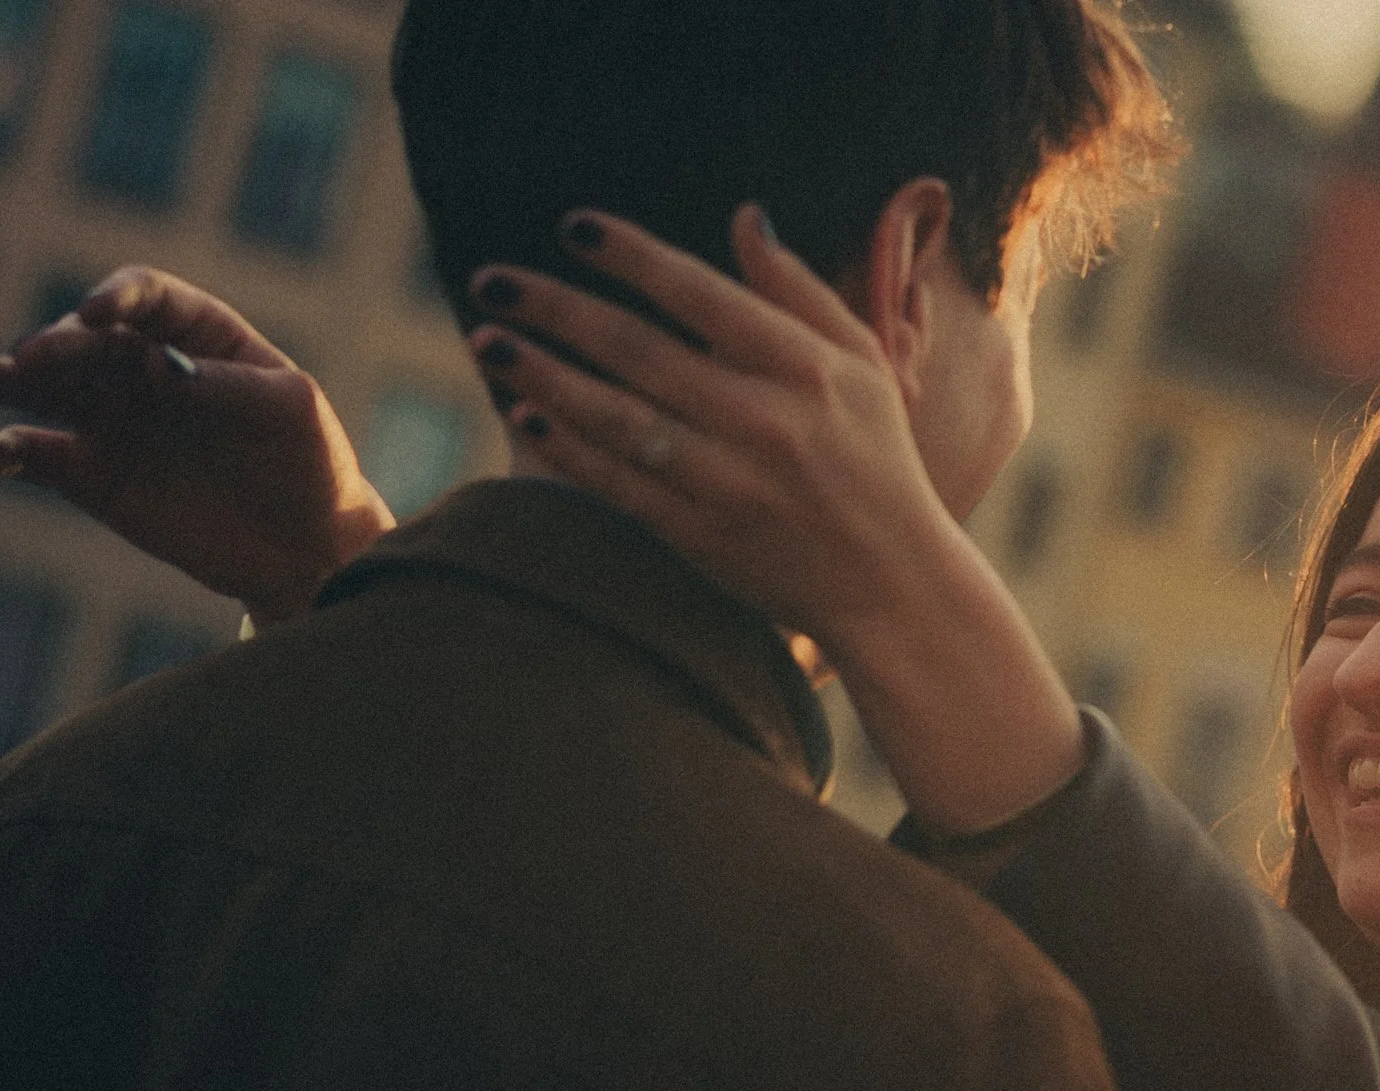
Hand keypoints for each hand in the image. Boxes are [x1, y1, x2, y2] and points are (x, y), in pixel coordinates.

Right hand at [0, 269, 394, 622]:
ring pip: (43, 384)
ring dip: (9, 379)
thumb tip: (154, 368)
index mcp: (199, 336)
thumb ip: (225, 384)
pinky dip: (5, 449)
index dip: (118, 297)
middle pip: (84, 339)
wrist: (305, 550)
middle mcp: (142, 366)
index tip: (97, 315)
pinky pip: (32, 451)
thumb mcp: (287, 411)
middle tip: (33, 361)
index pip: (146, 297)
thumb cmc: (309, 465)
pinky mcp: (88, 471)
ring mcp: (110, 416)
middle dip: (57, 345)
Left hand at [467, 206, 1082, 833]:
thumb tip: (743, 217)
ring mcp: (730, 482)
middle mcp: (765, 420)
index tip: (574, 228)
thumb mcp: (863, 365)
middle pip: (640, 350)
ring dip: (543, 375)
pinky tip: (525, 415)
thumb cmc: (876, 462)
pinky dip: (569, 450)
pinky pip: (620, 484)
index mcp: (806, 368)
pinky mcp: (704, 537)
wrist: (893, 585)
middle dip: (556, 309)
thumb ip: (798, 291)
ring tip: (486, 341)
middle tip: (489, 279)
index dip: (632, 256)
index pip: (702, 295)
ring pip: (617, 417)